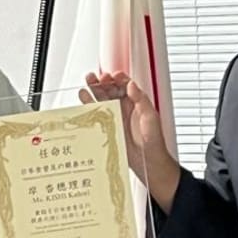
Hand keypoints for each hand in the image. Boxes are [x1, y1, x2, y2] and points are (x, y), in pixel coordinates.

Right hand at [80, 71, 180, 211]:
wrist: (148, 162)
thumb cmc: (154, 142)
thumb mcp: (150, 118)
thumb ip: (141, 100)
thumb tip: (131, 85)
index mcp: (136, 103)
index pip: (125, 85)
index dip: (118, 78)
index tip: (112, 75)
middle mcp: (125, 108)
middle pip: (111, 90)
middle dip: (103, 81)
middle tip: (96, 77)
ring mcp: (115, 117)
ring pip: (102, 99)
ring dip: (94, 90)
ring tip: (87, 81)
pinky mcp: (108, 127)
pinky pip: (96, 114)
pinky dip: (89, 105)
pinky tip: (84, 97)